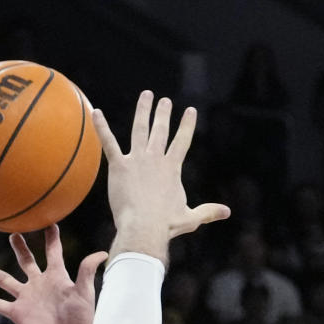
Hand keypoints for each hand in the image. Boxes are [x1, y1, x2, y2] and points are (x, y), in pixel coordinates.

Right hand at [0, 227, 106, 323]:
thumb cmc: (81, 319)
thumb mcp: (84, 292)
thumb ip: (87, 271)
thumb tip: (102, 253)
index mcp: (56, 276)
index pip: (53, 251)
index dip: (51, 237)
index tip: (49, 221)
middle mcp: (39, 284)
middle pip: (26, 261)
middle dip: (20, 247)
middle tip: (13, 232)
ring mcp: (26, 298)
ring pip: (5, 280)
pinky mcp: (17, 313)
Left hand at [93, 91, 229, 261]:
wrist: (144, 228)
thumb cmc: (166, 226)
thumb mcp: (190, 218)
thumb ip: (207, 212)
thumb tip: (227, 212)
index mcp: (172, 168)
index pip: (182, 141)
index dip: (186, 125)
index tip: (190, 110)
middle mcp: (155, 158)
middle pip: (161, 130)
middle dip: (163, 114)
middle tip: (164, 101)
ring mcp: (137, 160)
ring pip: (140, 129)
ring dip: (143, 110)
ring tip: (146, 96)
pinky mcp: (119, 166)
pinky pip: (109, 142)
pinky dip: (101, 127)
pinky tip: (96, 113)